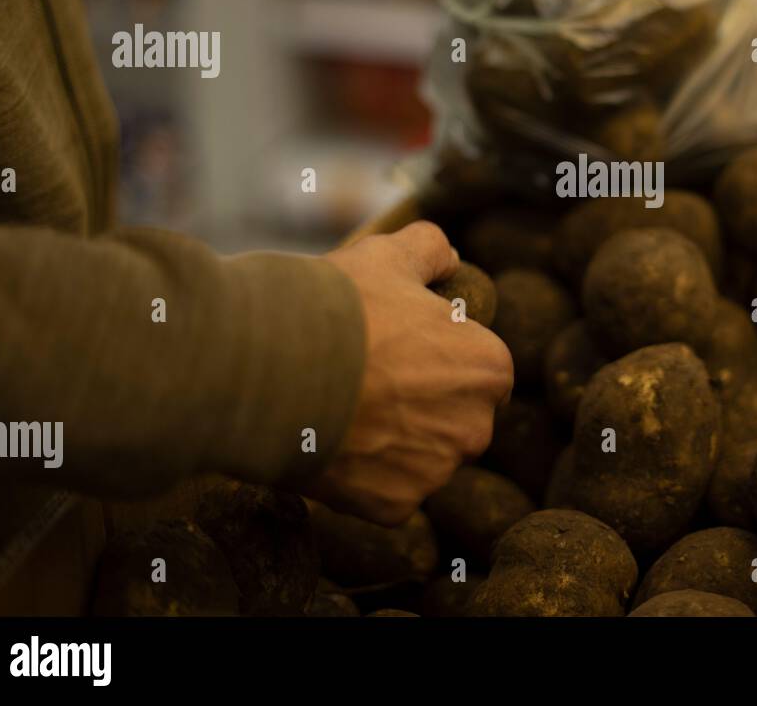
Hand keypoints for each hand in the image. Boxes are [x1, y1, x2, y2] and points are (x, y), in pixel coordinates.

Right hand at [309, 221, 512, 525]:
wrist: (267, 368)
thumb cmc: (337, 306)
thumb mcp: (387, 255)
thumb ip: (430, 249)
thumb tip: (448, 256)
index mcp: (490, 367)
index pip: (480, 370)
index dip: (440, 360)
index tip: (400, 352)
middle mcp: (477, 425)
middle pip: (456, 419)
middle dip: (422, 406)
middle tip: (369, 382)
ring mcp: (437, 471)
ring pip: (423, 459)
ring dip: (394, 443)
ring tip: (344, 411)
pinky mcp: (396, 507)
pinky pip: (387, 494)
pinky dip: (363, 478)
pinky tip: (334, 445)